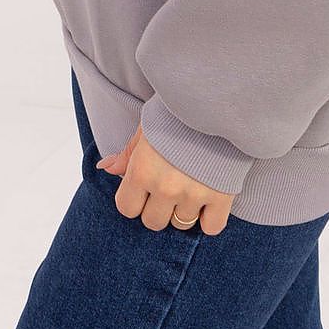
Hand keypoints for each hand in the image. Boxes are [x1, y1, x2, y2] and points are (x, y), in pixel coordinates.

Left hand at [95, 121, 234, 234]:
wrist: (217, 101)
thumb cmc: (177, 113)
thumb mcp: (147, 128)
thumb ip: (128, 153)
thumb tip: (106, 168)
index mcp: (142, 170)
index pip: (127, 208)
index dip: (134, 198)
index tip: (145, 186)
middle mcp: (165, 187)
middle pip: (153, 222)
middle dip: (158, 207)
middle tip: (169, 187)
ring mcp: (194, 194)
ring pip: (181, 224)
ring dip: (184, 210)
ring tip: (191, 187)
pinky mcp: (222, 195)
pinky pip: (212, 227)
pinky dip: (210, 219)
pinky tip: (209, 202)